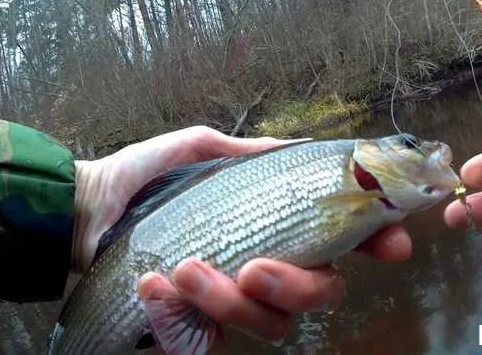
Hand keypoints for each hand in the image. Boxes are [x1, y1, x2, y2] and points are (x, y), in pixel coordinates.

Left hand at [73, 126, 412, 343]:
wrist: (88, 210)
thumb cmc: (148, 179)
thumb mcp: (203, 151)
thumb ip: (253, 153)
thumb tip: (303, 146)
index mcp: (280, 225)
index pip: (345, 240)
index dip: (377, 243)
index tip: (393, 246)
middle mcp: (270, 268)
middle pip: (322, 294)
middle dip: (296, 286)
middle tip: (254, 267)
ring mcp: (236, 303)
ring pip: (272, 325)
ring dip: (230, 301)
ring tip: (183, 270)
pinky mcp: (198, 329)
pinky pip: (212, 342)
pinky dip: (183, 319)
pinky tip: (155, 288)